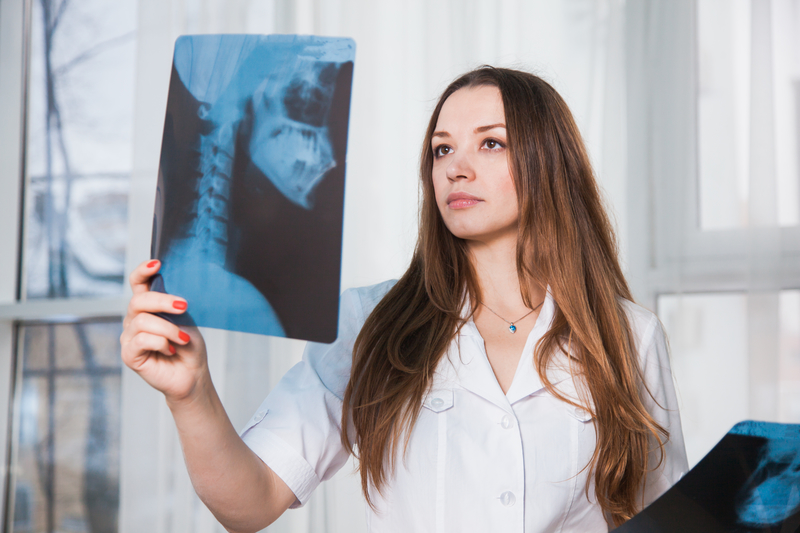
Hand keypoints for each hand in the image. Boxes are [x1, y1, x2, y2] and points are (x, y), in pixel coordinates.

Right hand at [120, 259, 208, 402]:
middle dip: (162, 301)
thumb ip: (173, 304)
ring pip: (143, 321)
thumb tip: (171, 290)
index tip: (157, 264)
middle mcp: (134, 319)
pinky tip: (170, 350)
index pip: (138, 283)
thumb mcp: (185, 319)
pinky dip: (161, 343)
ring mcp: (130, 337)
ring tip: (183, 339)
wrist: (193, 374)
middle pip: (138, 301)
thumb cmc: (189, 346)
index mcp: (148, 307)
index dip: (143, 271)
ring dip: (168, 329)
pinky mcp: (129, 354)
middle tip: (183, 306)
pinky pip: (142, 340)